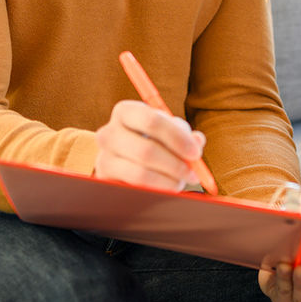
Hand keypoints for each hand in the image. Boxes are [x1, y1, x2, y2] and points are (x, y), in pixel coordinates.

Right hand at [92, 99, 207, 190]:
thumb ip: (185, 134)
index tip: (195, 153)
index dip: (177, 138)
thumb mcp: (169, 131)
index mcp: (125, 111)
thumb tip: (197, 142)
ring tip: (180, 182)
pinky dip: (157, 190)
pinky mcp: (105, 180)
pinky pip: (135, 189)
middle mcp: (108, 133)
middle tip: (193, 174)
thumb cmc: (152, 139)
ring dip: (168, 181)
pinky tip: (167, 187)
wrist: (124, 157)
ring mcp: (103, 157)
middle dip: (176, 165)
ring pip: (141, 173)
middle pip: (146, 150)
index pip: (152, 121)